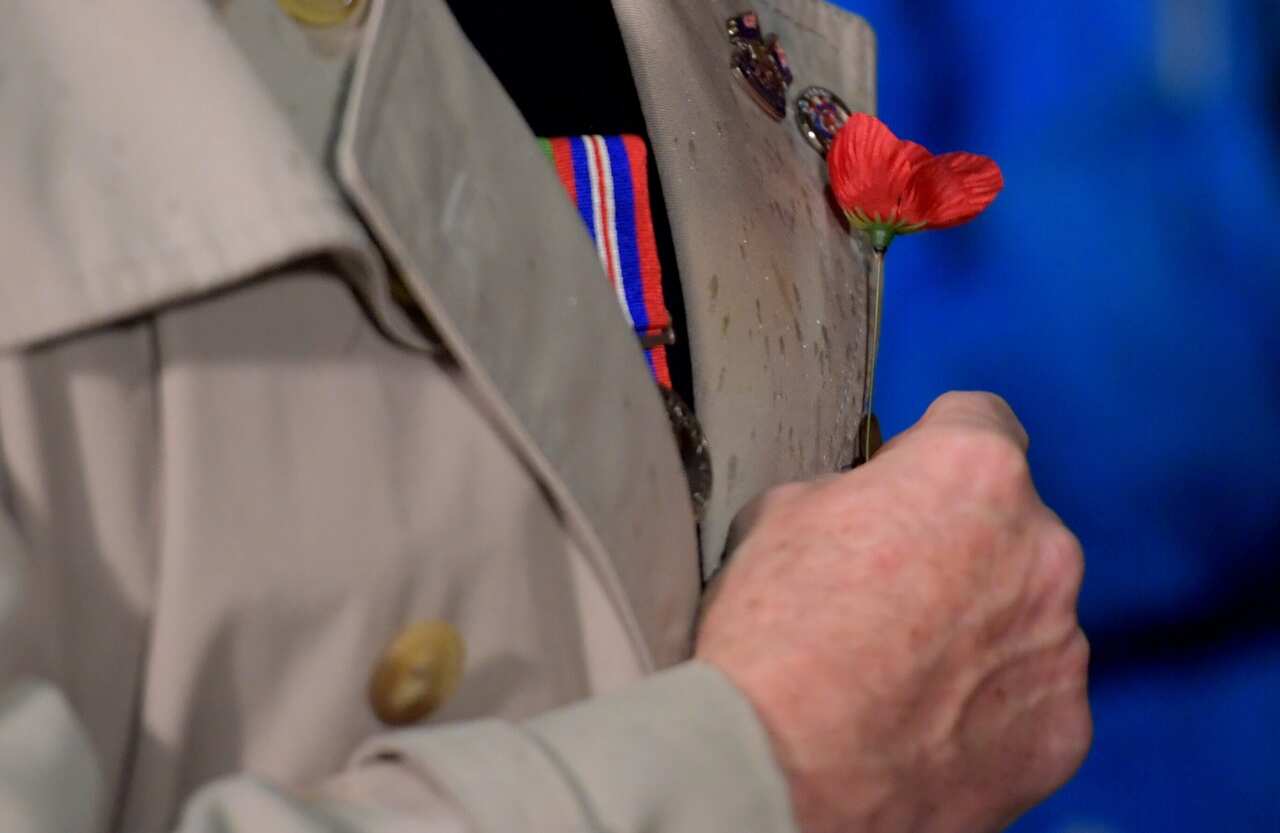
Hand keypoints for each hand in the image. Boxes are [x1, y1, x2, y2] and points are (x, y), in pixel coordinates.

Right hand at [696, 392, 1090, 832]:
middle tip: (887, 595)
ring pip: (1023, 616)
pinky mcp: (1064, 730)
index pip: (980, 419)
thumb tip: (861, 508)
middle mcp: (1042, 548)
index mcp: (973, 472)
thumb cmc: (773, 637)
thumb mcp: (778, 516)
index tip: (910, 480)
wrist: (779, 771)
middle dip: (959, 548)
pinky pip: (1031, 698)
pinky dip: (989, 707)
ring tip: (898, 675)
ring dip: (977, 631)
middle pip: (1008, 526)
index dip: (931, 450)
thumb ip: (848, 494)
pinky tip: (923, 726)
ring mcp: (1060, 645)